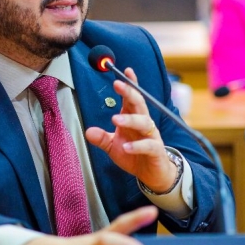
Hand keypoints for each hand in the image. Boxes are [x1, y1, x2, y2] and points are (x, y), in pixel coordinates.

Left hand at [85, 67, 176, 192]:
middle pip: (139, 104)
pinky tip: (127, 147)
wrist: (152, 174)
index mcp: (133, 118)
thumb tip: (88, 131)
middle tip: (118, 84)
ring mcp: (152, 137)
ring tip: (115, 120)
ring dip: (130, 119)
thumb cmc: (134, 155)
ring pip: (145, 122)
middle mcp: (144, 124)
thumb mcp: (113, 146)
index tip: (126, 70)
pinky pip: (148, 146)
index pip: (132, 98)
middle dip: (130, 93)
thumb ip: (101, 138)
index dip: (131, 84)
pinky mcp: (156, 151)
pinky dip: (137, 146)